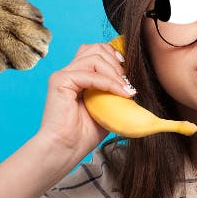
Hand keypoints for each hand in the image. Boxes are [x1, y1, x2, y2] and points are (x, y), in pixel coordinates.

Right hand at [35, 43, 134, 161]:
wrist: (66, 149)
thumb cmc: (84, 133)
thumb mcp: (108, 108)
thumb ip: (116, 92)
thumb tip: (136, 85)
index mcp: (79, 76)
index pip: (97, 51)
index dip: (115, 57)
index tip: (128, 75)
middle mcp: (70, 72)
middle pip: (96, 48)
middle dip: (117, 63)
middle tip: (127, 83)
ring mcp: (64, 75)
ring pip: (95, 56)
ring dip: (115, 72)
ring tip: (126, 89)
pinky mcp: (60, 81)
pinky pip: (90, 74)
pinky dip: (110, 83)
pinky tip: (122, 93)